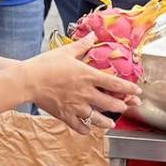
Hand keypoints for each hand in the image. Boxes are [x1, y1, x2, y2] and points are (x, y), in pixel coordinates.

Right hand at [24, 36, 138, 135]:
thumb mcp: (66, 52)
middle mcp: (86, 93)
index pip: (115, 83)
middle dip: (122, 106)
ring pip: (97, 119)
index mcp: (88, 76)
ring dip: (107, 122)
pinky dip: (86, 129)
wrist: (28, 80)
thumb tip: (93, 35)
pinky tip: (88, 129)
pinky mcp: (65, 115)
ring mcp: (76, 106)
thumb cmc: (46, 64)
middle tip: (127, 107)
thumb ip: (82, 45)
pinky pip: (80, 127)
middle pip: (110, 103)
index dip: (129, 88)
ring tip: (112, 123)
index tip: (137, 91)